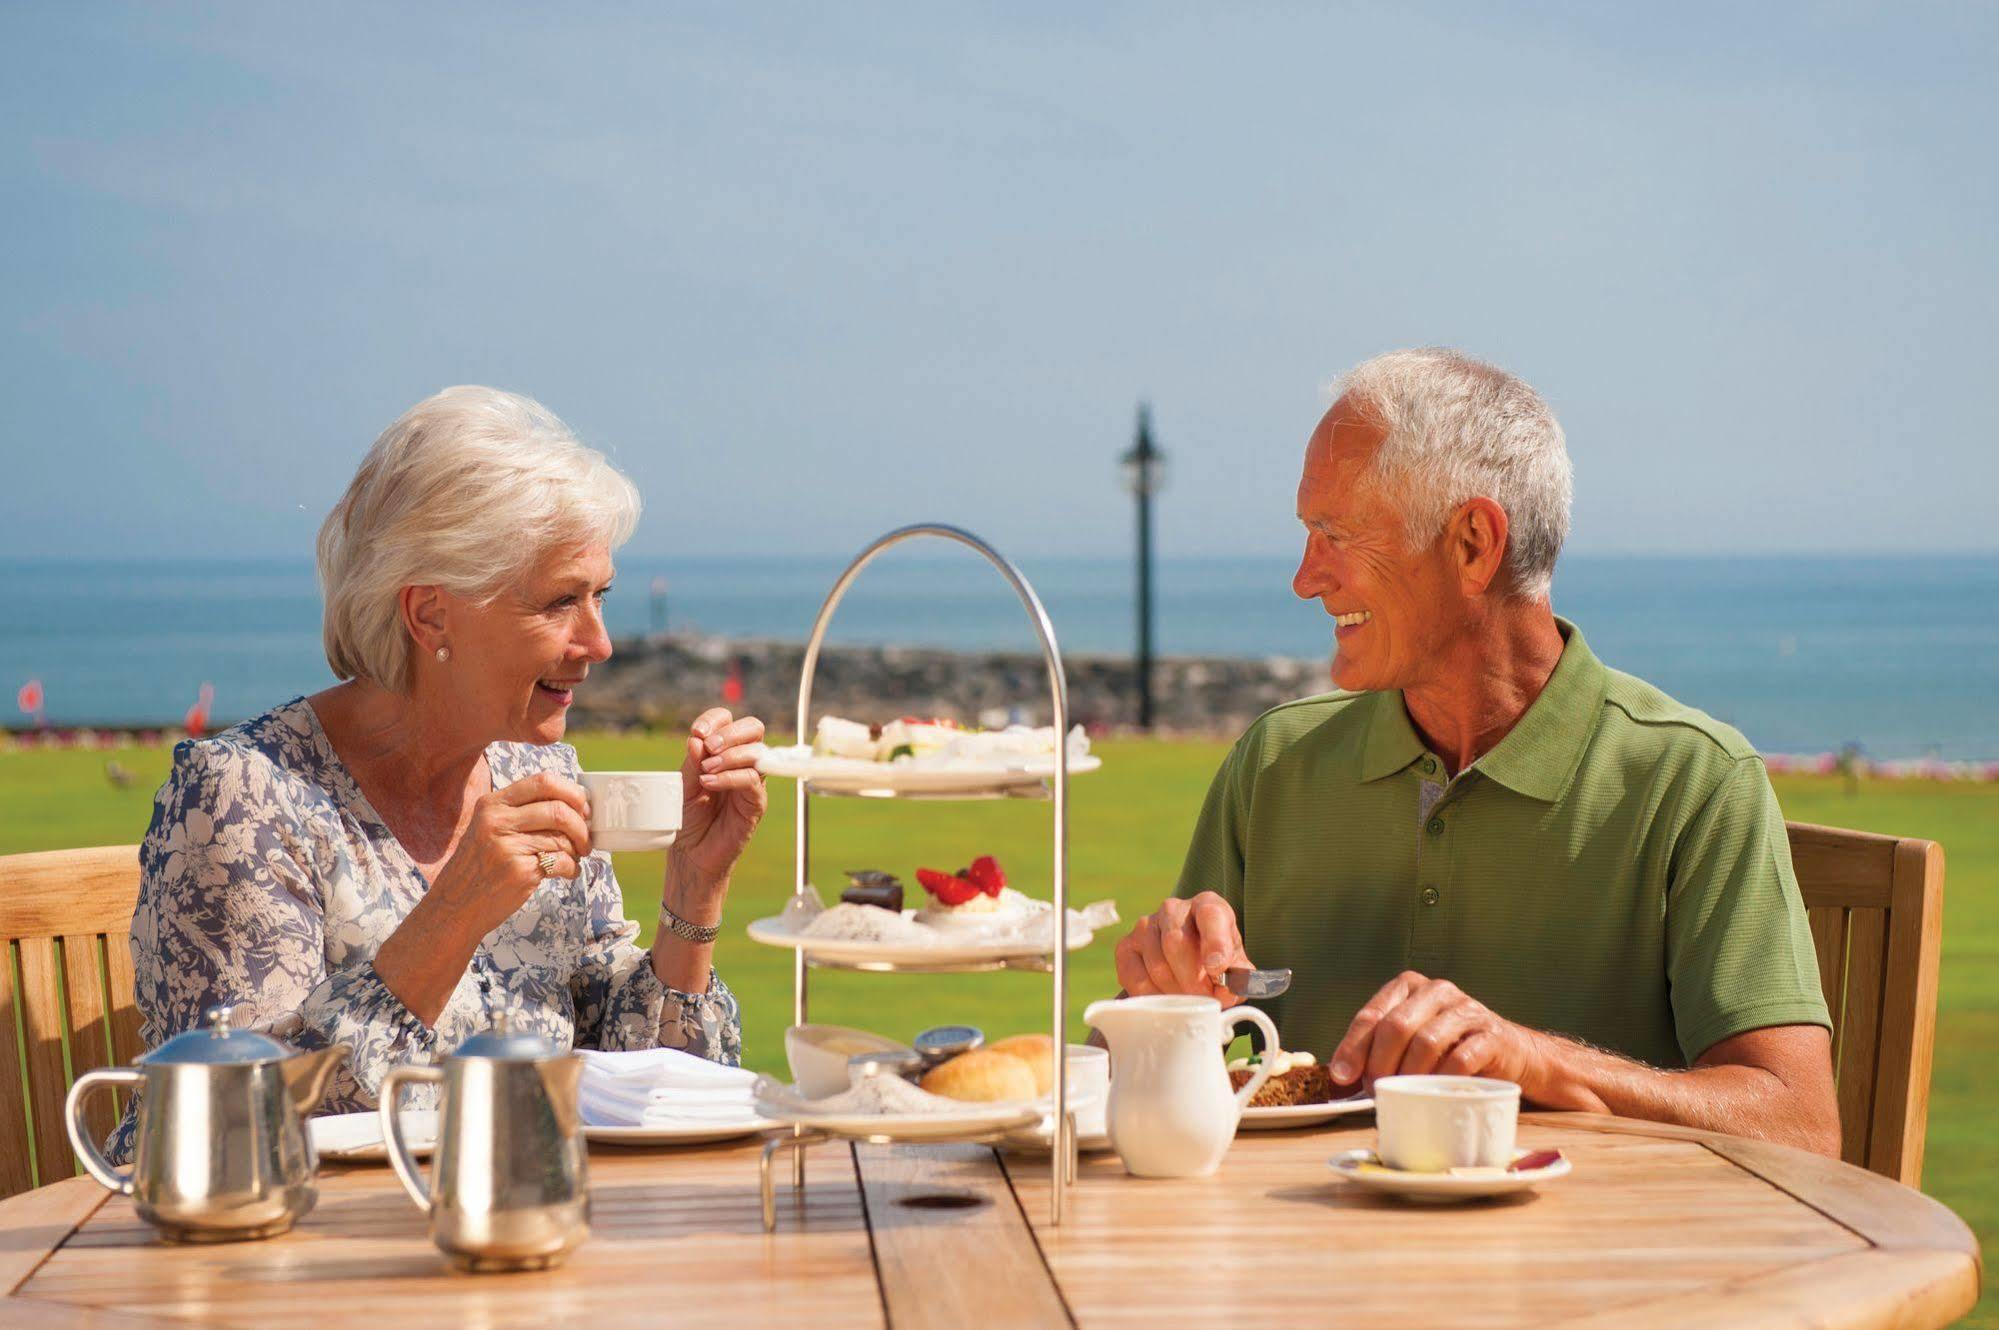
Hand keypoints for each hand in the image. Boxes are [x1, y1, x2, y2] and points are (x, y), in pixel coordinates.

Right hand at [429, 771, 592, 940]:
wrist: (455, 906)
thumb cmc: (479, 866)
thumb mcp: (488, 828)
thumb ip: (522, 812)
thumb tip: (574, 804)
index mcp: (492, 804)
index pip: (543, 781)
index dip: (572, 792)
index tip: (583, 807)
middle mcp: (497, 821)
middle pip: (559, 810)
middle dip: (581, 826)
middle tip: (585, 840)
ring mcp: (507, 846)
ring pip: (562, 838)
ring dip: (577, 850)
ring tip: (575, 858)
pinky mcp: (519, 871)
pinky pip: (561, 862)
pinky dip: (572, 868)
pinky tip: (567, 873)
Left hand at [669, 708, 767, 901]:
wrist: (690, 853)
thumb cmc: (686, 818)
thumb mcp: (682, 785)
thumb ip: (692, 763)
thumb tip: (697, 739)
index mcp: (721, 752)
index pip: (728, 720)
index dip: (715, 720)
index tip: (697, 732)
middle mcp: (741, 762)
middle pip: (753, 728)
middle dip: (731, 733)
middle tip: (708, 748)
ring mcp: (751, 781)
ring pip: (757, 752)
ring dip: (730, 756)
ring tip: (706, 771)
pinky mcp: (756, 802)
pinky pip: (753, 780)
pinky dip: (730, 777)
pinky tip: (710, 783)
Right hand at [1112, 892, 1252, 1006]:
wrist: (1189, 961)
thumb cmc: (1215, 962)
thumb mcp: (1235, 966)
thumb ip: (1237, 978)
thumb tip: (1224, 992)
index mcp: (1207, 905)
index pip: (1210, 915)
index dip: (1215, 943)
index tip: (1218, 968)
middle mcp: (1173, 909)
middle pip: (1176, 943)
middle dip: (1193, 979)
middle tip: (1204, 999)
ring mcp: (1145, 926)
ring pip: (1156, 964)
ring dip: (1175, 992)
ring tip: (1189, 1002)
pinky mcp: (1125, 947)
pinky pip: (1134, 977)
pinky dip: (1152, 996)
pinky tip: (1166, 1001)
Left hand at [1329, 971, 1550, 1093]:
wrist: (1511, 1054)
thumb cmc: (1450, 1050)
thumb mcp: (1410, 1043)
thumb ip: (1377, 1051)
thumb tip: (1340, 1080)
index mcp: (1409, 986)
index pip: (1373, 1014)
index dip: (1353, 1047)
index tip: (1342, 1076)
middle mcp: (1436, 991)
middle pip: (1396, 1026)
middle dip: (1379, 1063)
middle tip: (1375, 1090)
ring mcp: (1466, 1010)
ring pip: (1426, 1041)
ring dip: (1408, 1074)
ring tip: (1402, 1094)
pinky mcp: (1491, 1035)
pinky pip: (1460, 1058)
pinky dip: (1441, 1079)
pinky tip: (1434, 1092)